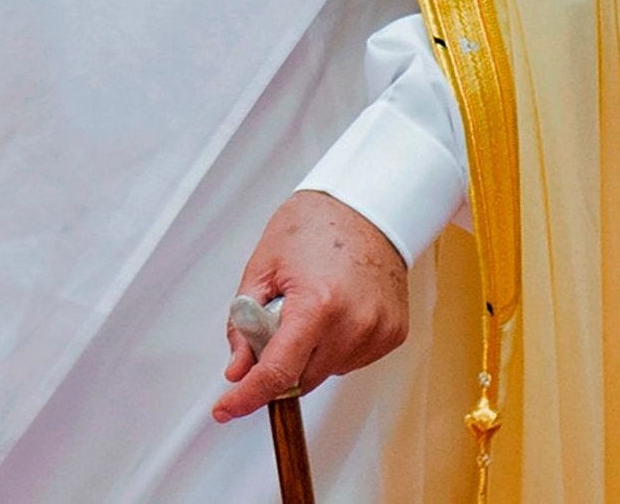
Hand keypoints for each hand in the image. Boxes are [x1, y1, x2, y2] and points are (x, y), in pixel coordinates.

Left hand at [214, 191, 408, 422]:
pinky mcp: (394, 335)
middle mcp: (354, 324)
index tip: (225, 409)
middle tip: (270, 324)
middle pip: (301, 377)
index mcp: (317, 304)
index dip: (247, 396)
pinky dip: (331, 347)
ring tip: (308, 305)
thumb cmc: (311, 228)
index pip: (277, 371)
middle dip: (276, 364)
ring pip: (326, 371)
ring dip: (306, 355)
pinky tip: (332, 312)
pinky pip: (350, 360)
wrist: (365, 209)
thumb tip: (238, 369)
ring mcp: (379, 333)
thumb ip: (245, 323)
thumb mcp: (261, 268)